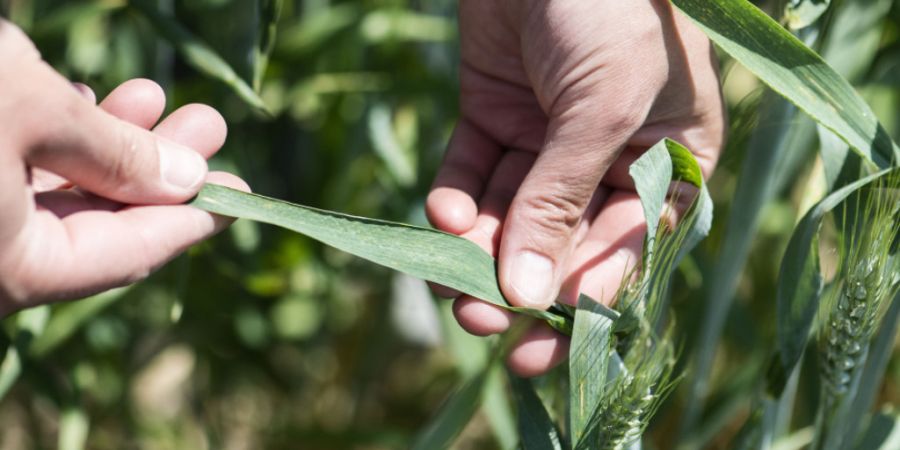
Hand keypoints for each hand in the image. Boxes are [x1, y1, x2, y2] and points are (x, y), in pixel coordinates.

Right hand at [0, 20, 248, 314]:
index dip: (190, 222)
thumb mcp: (36, 115)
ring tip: (155, 94)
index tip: (241, 196)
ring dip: (108, 140)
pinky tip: (82, 98)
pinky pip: (13, 170)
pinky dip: (54, 137)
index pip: (126, 254)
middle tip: (208, 123)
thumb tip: (188, 178)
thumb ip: (118, 153)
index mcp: (11, 270)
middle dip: (155, 165)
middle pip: (94, 221)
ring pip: (55, 190)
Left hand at [427, 0, 724, 375]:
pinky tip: (441, 212)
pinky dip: (455, 199)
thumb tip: (528, 295)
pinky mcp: (493, 117)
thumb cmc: (607, 9)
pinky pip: (472, 174)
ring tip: (443, 273)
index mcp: (665, 162)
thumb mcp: (600, 107)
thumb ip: (562, 200)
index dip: (581, 302)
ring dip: (476, 249)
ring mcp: (546, 140)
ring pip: (510, 217)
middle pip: (559, 242)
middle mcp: (606, 159)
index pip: (625, 250)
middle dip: (518, 282)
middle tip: (476, 318)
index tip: (537, 349)